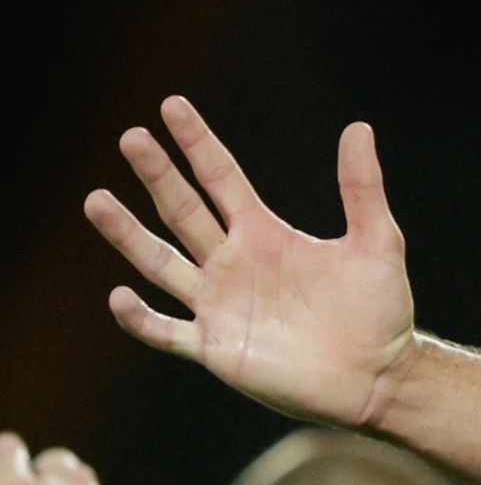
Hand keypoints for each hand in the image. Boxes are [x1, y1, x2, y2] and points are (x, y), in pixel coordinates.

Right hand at [85, 100, 416, 428]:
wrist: (381, 378)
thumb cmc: (381, 312)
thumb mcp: (377, 243)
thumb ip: (362, 189)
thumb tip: (359, 128)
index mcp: (264, 235)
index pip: (220, 178)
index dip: (197, 144)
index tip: (171, 106)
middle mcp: (232, 264)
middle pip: (182, 210)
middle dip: (157, 175)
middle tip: (131, 137)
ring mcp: (219, 305)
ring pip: (160, 263)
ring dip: (128, 234)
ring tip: (96, 201)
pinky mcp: (217, 347)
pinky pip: (166, 331)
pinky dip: (140, 318)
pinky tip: (119, 296)